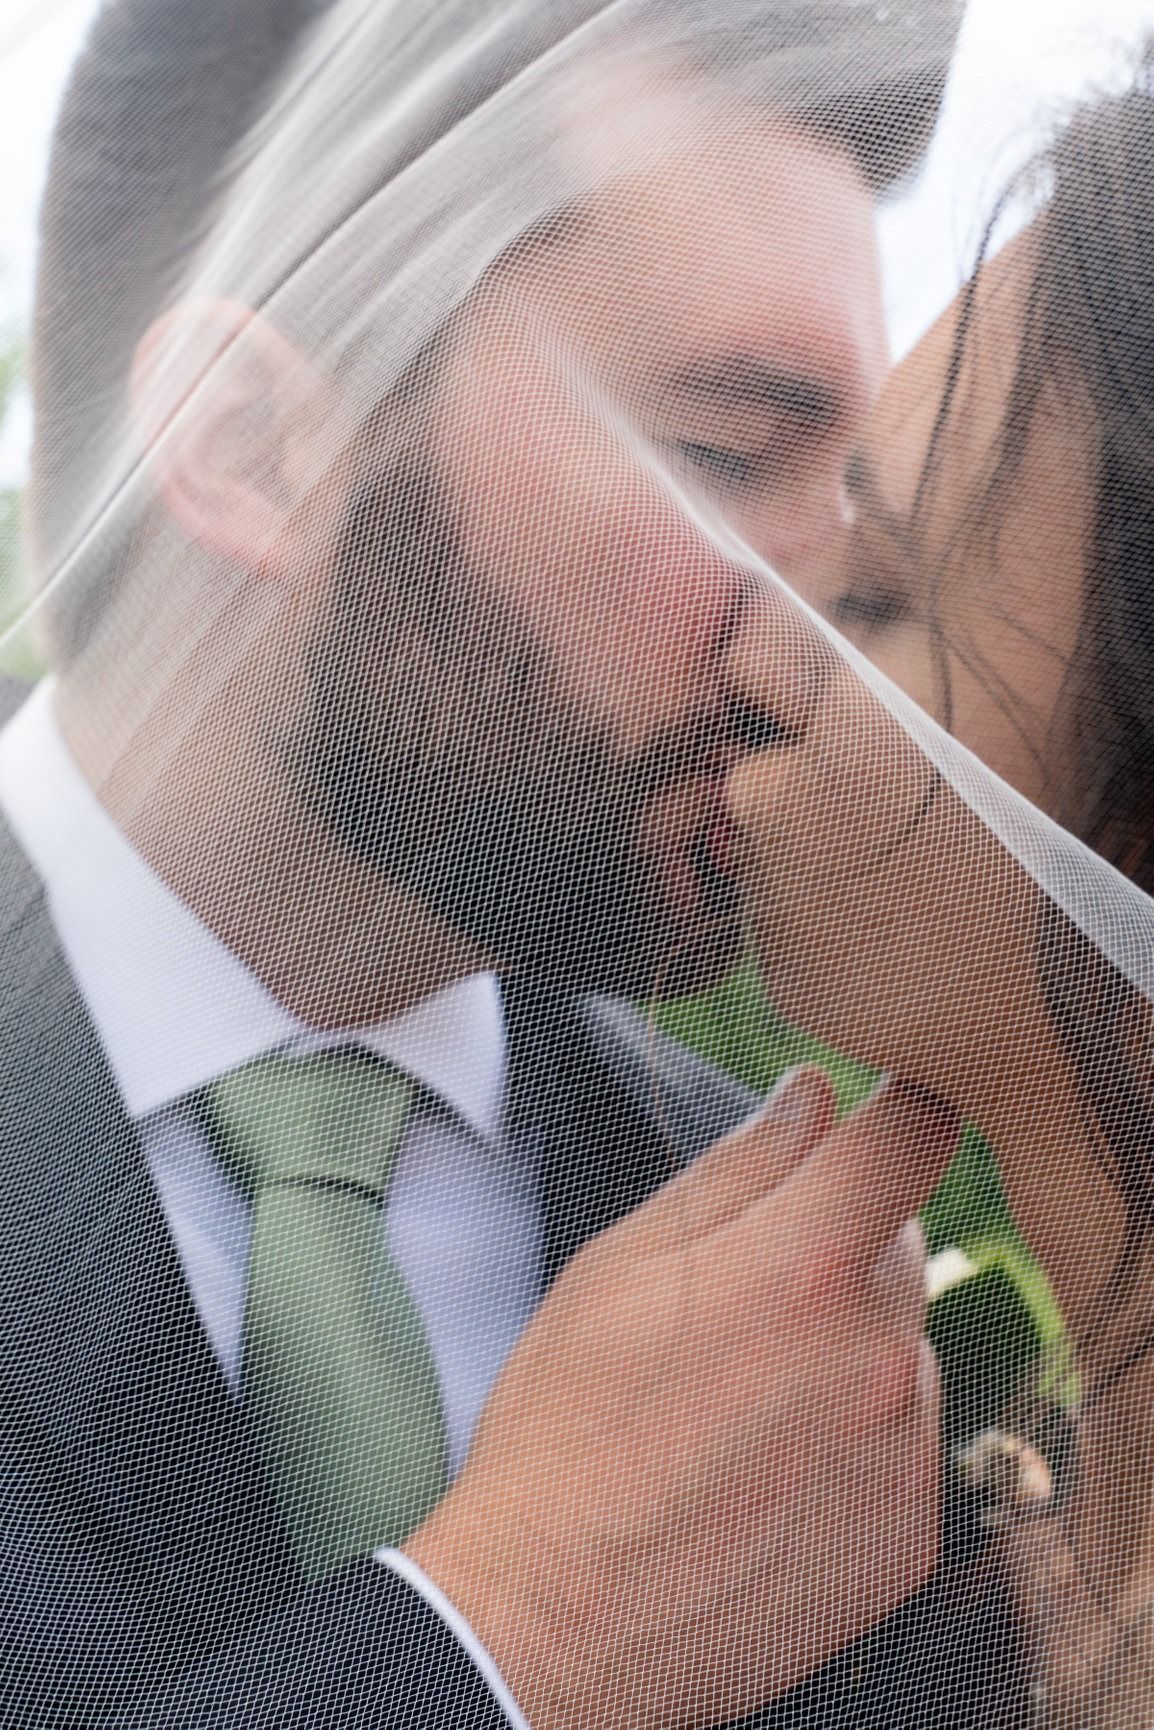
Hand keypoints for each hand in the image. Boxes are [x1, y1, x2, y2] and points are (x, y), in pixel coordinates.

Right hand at [405, 1068, 957, 1729]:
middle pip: (902, 1244)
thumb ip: (736, 1167)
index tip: (874, 1122)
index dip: (899, 1110)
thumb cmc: (567, 1424)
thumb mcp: (623, 1265)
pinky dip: (859, 1438)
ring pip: (905, 1345)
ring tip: (743, 1405)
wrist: (554, 1622)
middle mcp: (880, 1354)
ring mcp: (906, 1453)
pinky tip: (770, 1471)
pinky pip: (908, 1443)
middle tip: (740, 1304)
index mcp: (804, 1267)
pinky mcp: (911, 1535)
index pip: (915, 1135)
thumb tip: (813, 1092)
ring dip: (850, 1346)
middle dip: (838, 1246)